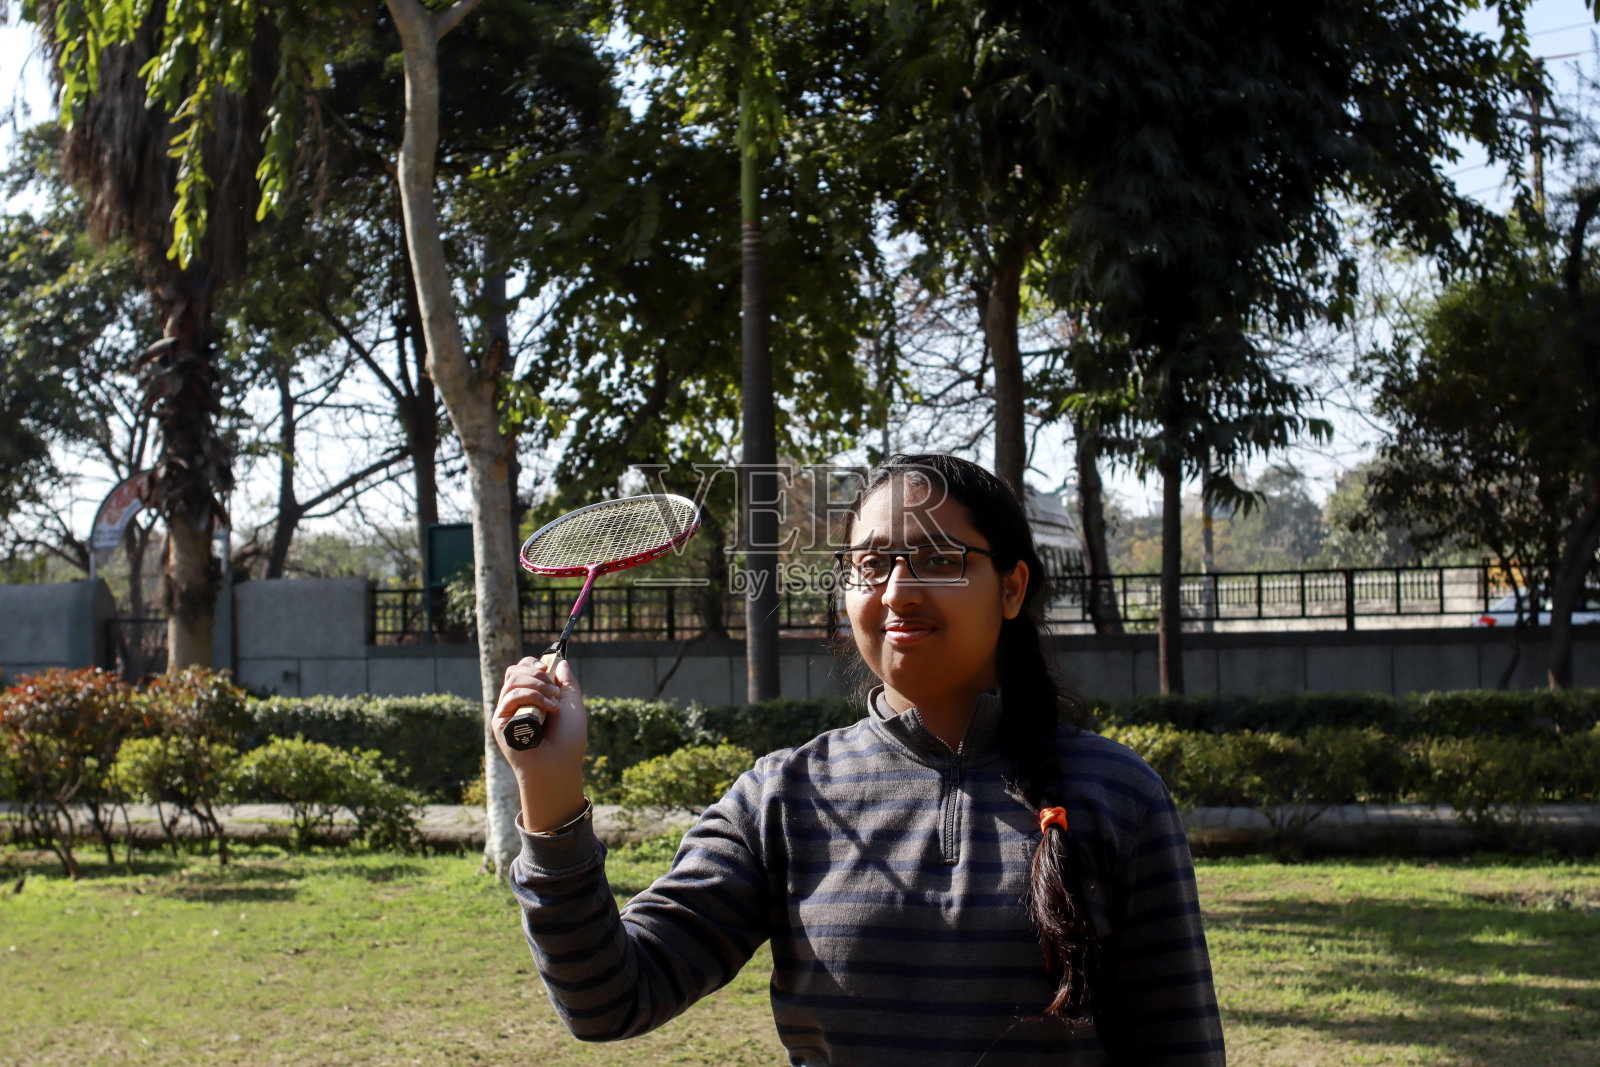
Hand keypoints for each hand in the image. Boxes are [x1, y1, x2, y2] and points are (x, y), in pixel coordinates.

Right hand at [492, 656, 587, 831]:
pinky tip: (547, 710)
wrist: (560, 763)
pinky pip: (511, 697)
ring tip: (553, 704)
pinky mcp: (500, 722)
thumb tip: (560, 661)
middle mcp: (517, 703)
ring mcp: (507, 712)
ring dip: (537, 686)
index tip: (547, 669)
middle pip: (515, 671)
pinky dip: (531, 696)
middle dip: (536, 674)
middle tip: (554, 692)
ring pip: (513, 680)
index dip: (532, 664)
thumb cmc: (568, 738)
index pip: (522, 670)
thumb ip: (567, 682)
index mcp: (532, 697)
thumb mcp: (573, 704)